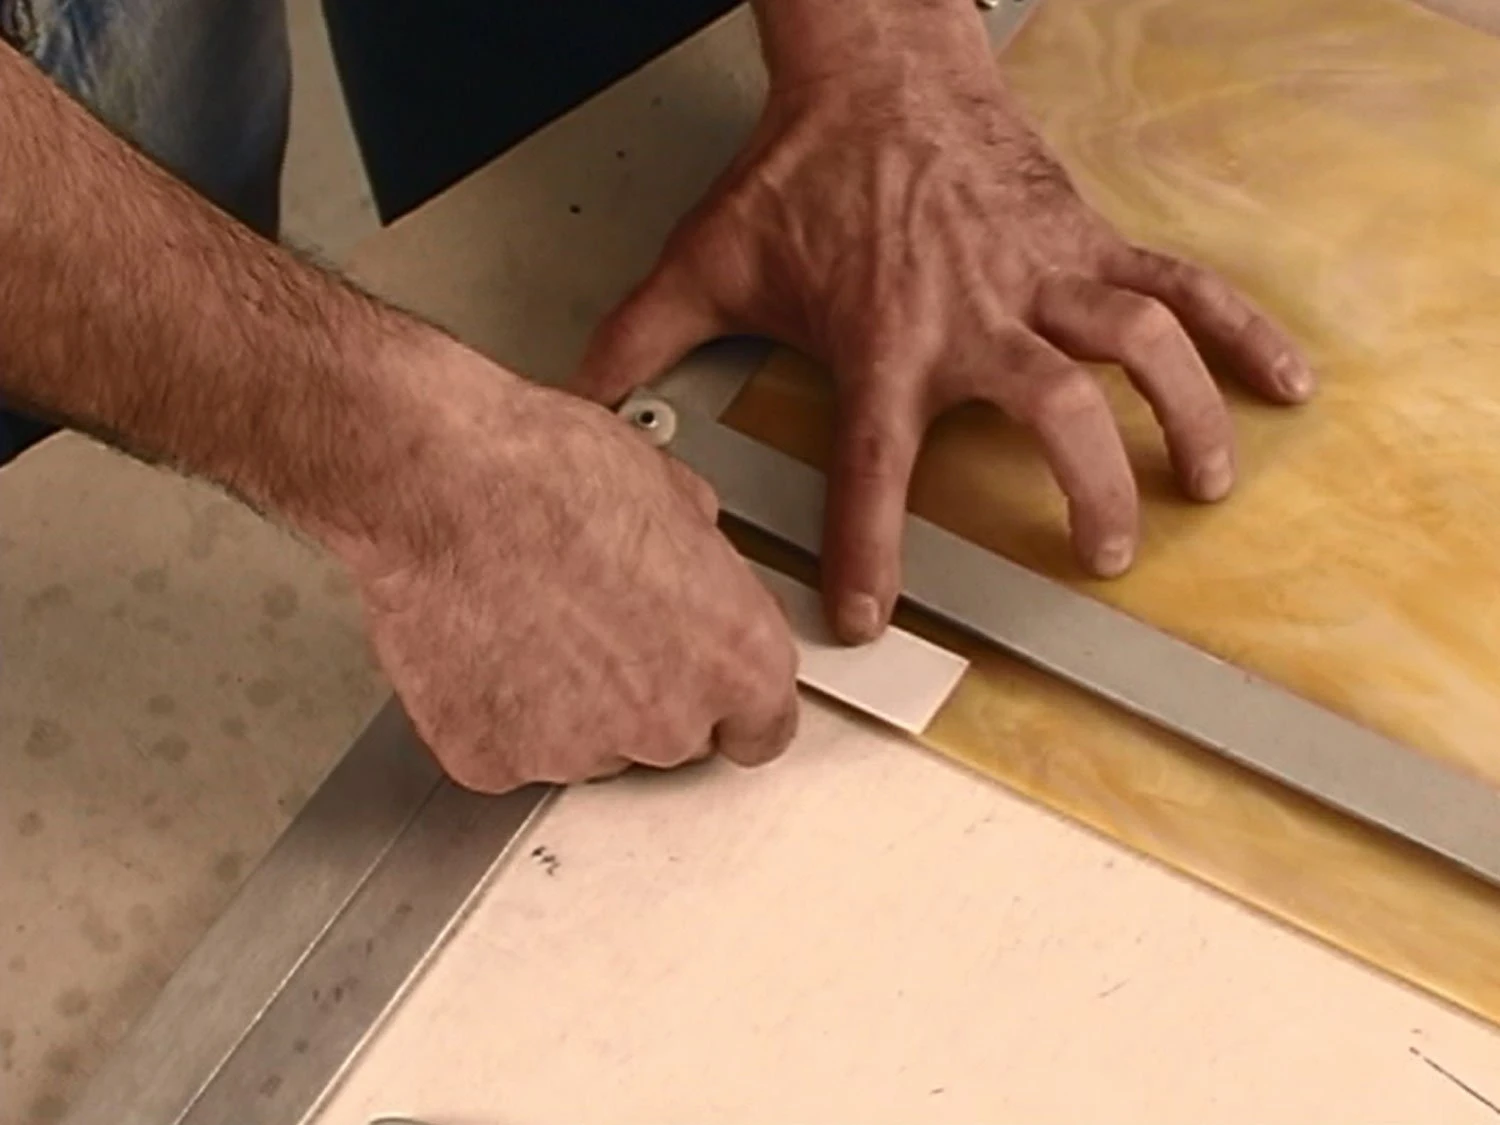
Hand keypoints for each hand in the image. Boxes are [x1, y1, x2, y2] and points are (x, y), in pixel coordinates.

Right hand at [337, 338, 798, 792]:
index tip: (709, 691)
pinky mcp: (494, 763)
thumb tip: (687, 566)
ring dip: (569, 704)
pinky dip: (497, 711)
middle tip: (597, 623)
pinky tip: (486, 645)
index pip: (762, 727)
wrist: (441, 482)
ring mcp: (579, 753)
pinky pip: (509, 748)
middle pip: (673, 738)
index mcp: (736, 659)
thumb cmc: (550, 472)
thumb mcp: (674, 494)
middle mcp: (669, 722)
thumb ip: (701, 564)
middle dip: (644, 692)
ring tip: (530, 620)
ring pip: (589, 746)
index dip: (729, 702)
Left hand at [569, 4, 1312, 644]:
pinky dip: (1241, 332)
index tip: (872, 621)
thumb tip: (577, 394)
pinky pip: (1182, 284)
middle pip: (1048, 408)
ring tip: (1201, 488)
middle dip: (1078, 490)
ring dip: (1180, 419)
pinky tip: (1284, 381)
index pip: (873, 463)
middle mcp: (976, 311)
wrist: (876, 71)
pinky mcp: (1086, 240)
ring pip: (1137, 345)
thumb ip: (640, 336)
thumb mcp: (708, 259)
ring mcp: (1045, 272)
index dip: (870, 547)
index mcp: (884, 336)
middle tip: (1092, 560)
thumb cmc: (803, 172)